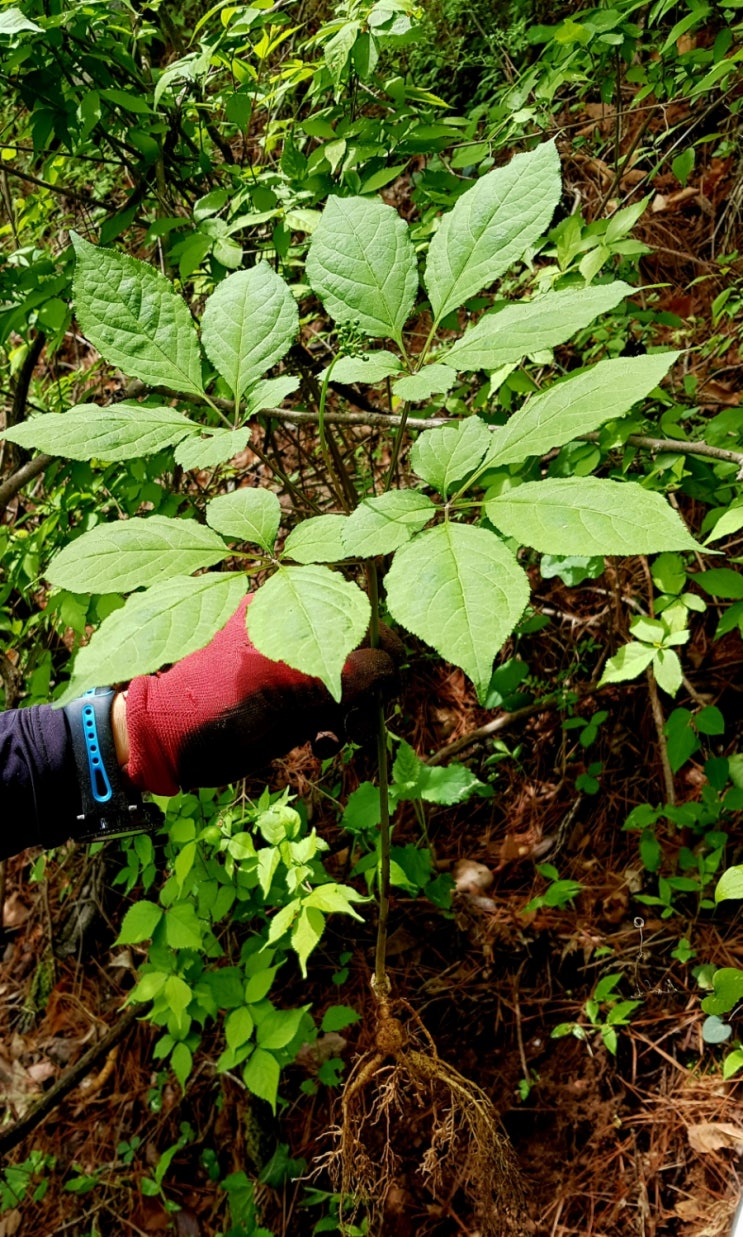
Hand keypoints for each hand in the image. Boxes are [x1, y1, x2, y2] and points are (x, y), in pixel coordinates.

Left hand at [116, 595, 400, 794]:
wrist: (154, 741)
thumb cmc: (216, 716)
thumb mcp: (292, 700)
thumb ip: (348, 677)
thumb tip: (393, 667)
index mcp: (286, 610)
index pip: (359, 618)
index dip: (382, 659)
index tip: (383, 698)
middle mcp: (285, 624)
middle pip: (353, 652)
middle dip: (364, 696)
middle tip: (356, 733)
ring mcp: (276, 656)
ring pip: (336, 680)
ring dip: (344, 716)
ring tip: (328, 746)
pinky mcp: (269, 686)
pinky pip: (314, 696)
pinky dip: (321, 720)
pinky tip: (314, 745)